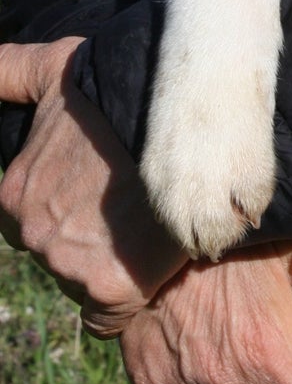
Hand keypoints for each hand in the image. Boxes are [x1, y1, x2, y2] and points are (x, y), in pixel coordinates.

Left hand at [0, 38, 185, 335]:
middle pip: (56, 255)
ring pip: (82, 281)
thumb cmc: (118, 89)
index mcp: (14, 193)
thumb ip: (8, 71)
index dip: (67, 207)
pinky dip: (127, 297)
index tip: (100, 190)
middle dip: (86, 238)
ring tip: (150, 224)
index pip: (26, 221)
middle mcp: (33, 233)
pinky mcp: (111, 289)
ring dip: (110, 262)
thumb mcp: (55, 68)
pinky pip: (109, 315)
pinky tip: (151, 264)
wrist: (183, 121)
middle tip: (131, 205)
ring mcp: (68, 265)